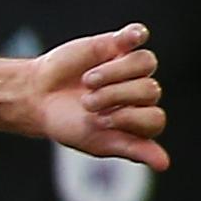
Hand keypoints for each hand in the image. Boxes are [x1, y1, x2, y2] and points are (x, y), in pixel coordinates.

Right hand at [21, 24, 167, 170]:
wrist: (36, 97)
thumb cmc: (65, 123)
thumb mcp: (97, 141)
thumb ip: (133, 149)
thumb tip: (164, 165)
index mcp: (139, 119)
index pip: (155, 118)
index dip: (129, 119)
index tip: (101, 122)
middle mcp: (140, 92)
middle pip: (150, 89)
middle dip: (115, 96)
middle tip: (87, 102)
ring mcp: (130, 67)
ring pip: (146, 62)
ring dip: (114, 72)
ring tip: (88, 80)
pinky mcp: (117, 44)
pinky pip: (138, 34)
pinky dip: (135, 35)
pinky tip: (126, 40)